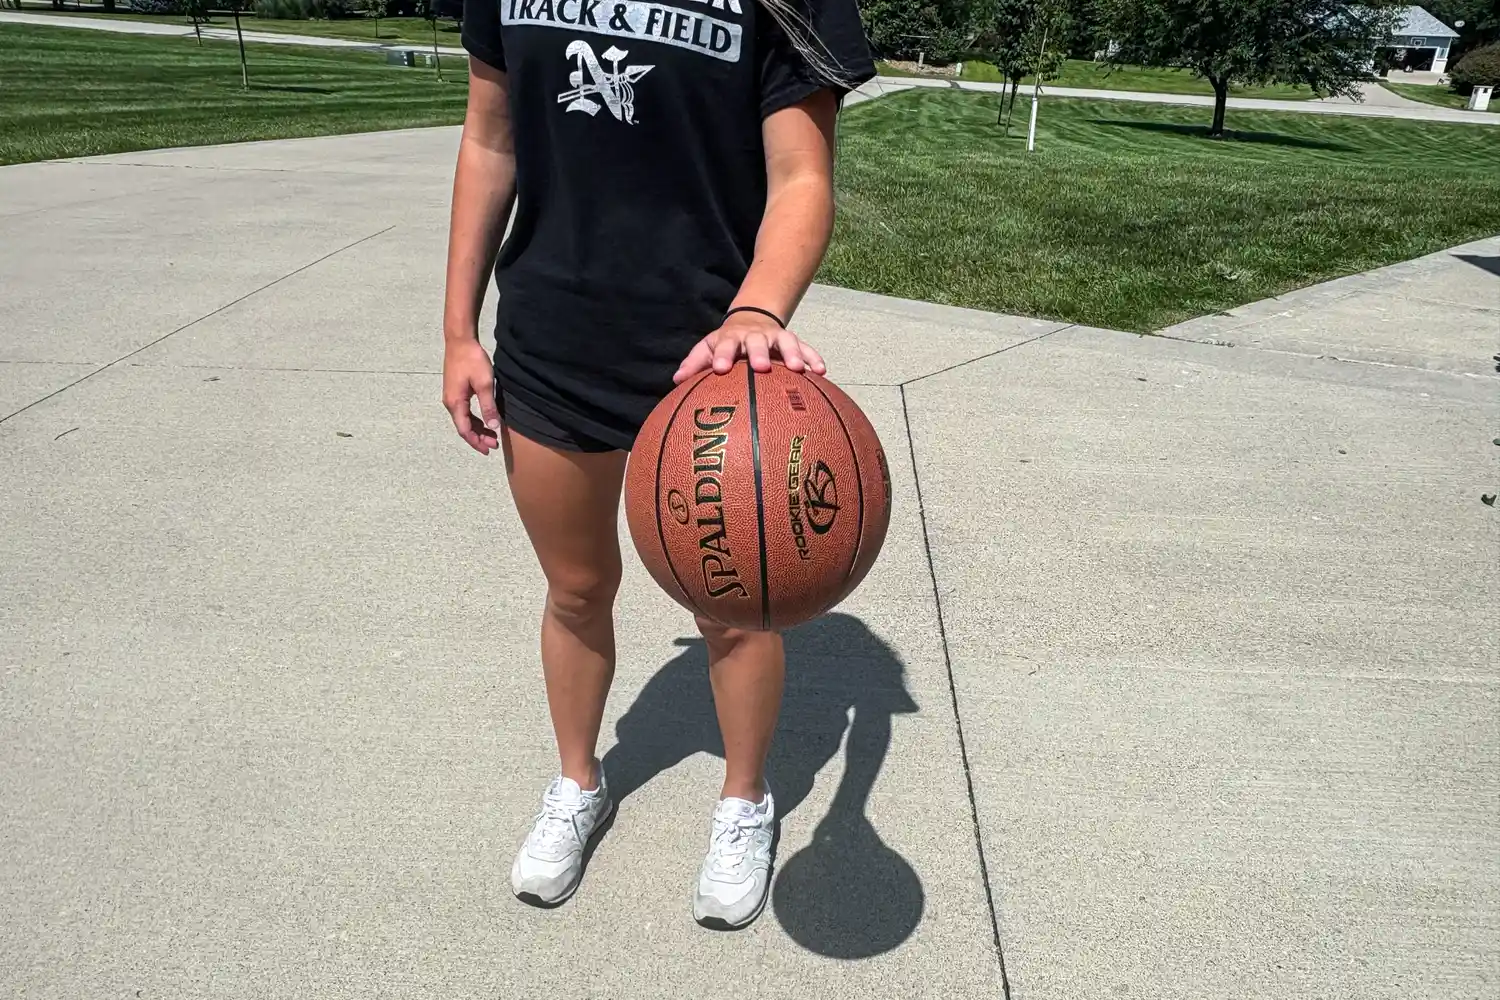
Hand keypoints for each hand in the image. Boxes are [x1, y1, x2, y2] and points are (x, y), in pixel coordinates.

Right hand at [442, 336, 500, 454]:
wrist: (460, 341)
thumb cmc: (472, 360)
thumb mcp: (485, 384)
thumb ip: (488, 406)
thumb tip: (493, 427)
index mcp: (455, 403)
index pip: (465, 430)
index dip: (477, 442)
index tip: (489, 449)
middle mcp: (450, 403)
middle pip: (463, 427)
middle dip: (478, 438)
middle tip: (494, 444)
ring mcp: (451, 397)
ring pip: (464, 420)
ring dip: (477, 429)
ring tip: (492, 436)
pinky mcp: (455, 391)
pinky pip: (464, 411)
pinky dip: (475, 419)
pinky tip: (485, 420)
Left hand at [673, 312, 826, 382]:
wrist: (752, 318)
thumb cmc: (727, 342)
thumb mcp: (709, 347)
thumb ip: (694, 363)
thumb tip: (677, 380)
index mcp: (732, 338)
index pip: (725, 345)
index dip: (722, 355)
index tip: (720, 369)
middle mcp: (755, 336)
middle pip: (757, 341)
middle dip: (759, 353)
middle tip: (761, 367)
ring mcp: (776, 337)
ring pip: (786, 343)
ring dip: (793, 354)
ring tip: (798, 369)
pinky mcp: (793, 342)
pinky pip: (806, 348)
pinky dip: (813, 358)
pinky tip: (821, 372)